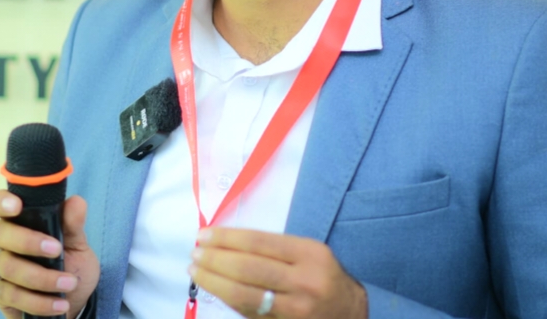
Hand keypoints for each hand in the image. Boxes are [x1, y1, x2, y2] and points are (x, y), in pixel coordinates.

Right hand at [0, 191, 99, 318]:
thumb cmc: (70, 264)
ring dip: (42, 277)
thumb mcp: (77, 245)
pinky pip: (12, 295)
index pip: (0, 204)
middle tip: (57, 250)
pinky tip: (59, 303)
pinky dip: (39, 301)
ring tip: (69, 283)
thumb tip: (76, 202)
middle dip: (28, 241)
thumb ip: (74, 225)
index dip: (3, 201)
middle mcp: (1, 241)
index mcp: (19, 221)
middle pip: (0, 233)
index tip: (17, 206)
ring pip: (7, 267)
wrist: (72, 301)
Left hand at [188, 228, 366, 318]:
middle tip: (194, 253)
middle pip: (248, 269)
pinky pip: (248, 313)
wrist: (352, 312)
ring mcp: (295, 309)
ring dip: (213, 282)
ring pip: (244, 295)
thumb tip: (225, 243)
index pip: (259, 242)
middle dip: (215, 260)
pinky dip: (228, 299)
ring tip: (196, 270)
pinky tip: (214, 289)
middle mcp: (304, 282)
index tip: (204, 235)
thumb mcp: (309, 253)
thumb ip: (274, 249)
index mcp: (310, 254)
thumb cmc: (323, 276)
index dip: (227, 238)